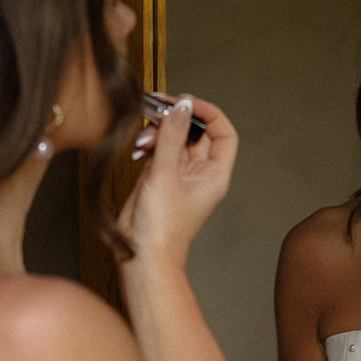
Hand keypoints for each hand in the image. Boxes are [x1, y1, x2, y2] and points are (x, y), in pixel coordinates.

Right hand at [118, 95, 236, 269]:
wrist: (142, 257)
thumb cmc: (161, 230)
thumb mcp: (165, 175)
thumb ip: (172, 137)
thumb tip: (181, 106)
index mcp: (214, 175)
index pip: (223, 132)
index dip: (207, 112)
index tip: (185, 102)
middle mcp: (200, 175)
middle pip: (196, 133)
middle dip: (176, 119)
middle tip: (157, 110)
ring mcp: (180, 177)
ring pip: (174, 141)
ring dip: (158, 133)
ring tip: (143, 139)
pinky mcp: (160, 181)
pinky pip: (158, 153)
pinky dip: (148, 146)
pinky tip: (137, 150)